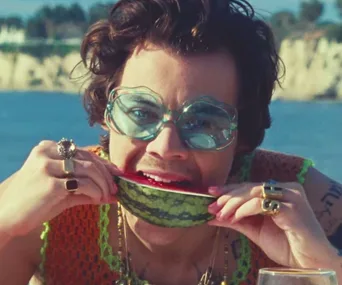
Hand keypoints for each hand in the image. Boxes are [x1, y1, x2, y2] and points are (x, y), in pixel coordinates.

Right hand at [0, 140, 119, 237]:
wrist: (5, 217)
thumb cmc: (34, 202)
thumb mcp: (61, 190)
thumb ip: (86, 188)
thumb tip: (113, 194)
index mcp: (48, 148)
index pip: (84, 152)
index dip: (104, 164)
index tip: (117, 174)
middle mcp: (48, 152)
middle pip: (89, 159)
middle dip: (106, 175)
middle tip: (115, 189)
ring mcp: (48, 167)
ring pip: (89, 170)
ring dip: (103, 184)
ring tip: (108, 196)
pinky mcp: (50, 184)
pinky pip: (83, 184)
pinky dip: (95, 191)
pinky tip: (99, 199)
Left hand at [207, 182, 336, 267]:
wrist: (310, 262)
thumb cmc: (286, 245)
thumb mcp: (255, 230)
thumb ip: (236, 221)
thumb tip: (212, 217)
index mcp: (279, 191)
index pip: (249, 186)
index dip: (229, 189)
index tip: (210, 192)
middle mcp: (286, 189)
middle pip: (249, 187)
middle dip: (227, 196)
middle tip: (211, 206)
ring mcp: (291, 196)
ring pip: (254, 192)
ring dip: (233, 203)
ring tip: (220, 214)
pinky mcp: (292, 208)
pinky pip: (261, 204)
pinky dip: (245, 210)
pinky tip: (235, 218)